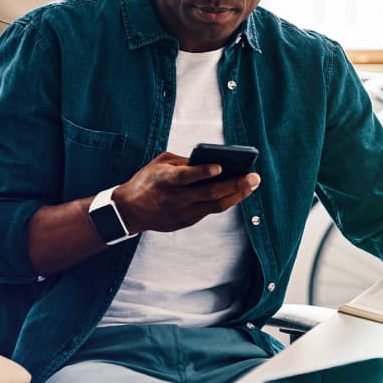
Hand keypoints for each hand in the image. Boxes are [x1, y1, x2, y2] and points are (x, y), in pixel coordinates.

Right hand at [112, 151, 259, 233]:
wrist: (129, 211)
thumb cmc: (147, 181)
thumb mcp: (160, 164)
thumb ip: (184, 161)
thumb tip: (211, 161)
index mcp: (165, 180)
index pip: (187, 176)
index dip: (203, 172)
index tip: (220, 166)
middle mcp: (175, 198)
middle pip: (209, 193)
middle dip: (234, 184)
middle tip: (254, 177)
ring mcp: (182, 212)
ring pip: (215, 205)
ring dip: (237, 194)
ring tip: (252, 184)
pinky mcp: (186, 221)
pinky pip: (211, 211)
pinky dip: (226, 201)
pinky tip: (238, 192)